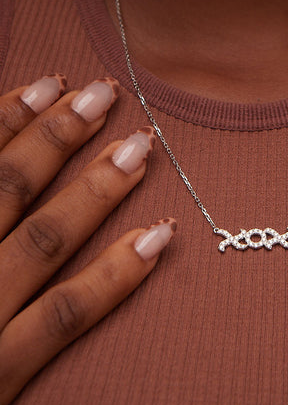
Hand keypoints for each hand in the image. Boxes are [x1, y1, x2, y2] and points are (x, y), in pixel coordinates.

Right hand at [0, 74, 174, 404]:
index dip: (7, 118)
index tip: (48, 84)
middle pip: (8, 189)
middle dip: (57, 136)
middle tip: (103, 93)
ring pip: (44, 241)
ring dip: (95, 190)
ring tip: (138, 149)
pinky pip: (62, 320)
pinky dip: (115, 277)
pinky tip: (156, 240)